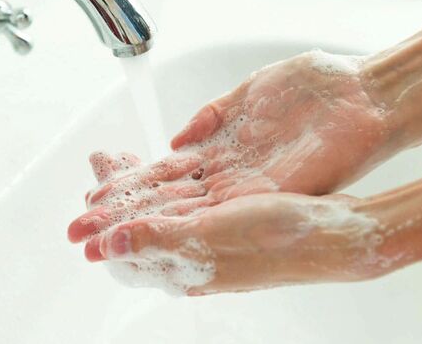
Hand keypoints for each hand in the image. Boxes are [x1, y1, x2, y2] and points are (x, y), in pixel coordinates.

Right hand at [69, 50, 393, 242]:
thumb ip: (212, 116)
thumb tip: (177, 138)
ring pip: (184, 214)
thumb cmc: (315, 88)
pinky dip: (179, 227)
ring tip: (100, 237)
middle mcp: (231, 178)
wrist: (365, 97)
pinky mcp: (271, 194)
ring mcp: (249, 189)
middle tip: (79, 226)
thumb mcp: (249, 93)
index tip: (94, 194)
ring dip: (140, 227)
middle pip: (166, 201)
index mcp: (223, 153)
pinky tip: (146, 235)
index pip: (165, 175)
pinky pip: (218, 215)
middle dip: (120, 214)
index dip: (128, 185)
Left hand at [86, 193, 401, 294]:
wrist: (334, 234)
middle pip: (142, 216)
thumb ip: (156, 239)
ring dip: (138, 180)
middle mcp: (194, 247)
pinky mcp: (230, 211)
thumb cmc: (279, 241)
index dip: (105, 216)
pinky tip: (165, 166)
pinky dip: (169, 175)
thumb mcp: (210, 237)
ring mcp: (213, 229)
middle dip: (117, 191)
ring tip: (119, 159)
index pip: (130, 238)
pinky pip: (188, 192)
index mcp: (183, 261)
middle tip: (97, 162)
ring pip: (162, 201)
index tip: (86, 194)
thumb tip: (107, 246)